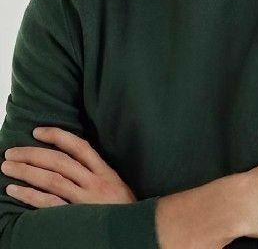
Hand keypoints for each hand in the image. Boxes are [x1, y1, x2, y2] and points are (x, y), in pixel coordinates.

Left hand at [1, 126, 136, 207]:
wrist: (139, 231)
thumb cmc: (126, 210)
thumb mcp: (116, 185)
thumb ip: (98, 172)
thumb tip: (72, 160)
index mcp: (105, 171)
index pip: (79, 146)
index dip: (57, 135)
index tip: (37, 131)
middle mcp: (94, 182)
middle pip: (59, 161)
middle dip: (32, 154)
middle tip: (11, 151)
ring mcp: (85, 200)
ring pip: (51, 179)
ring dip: (26, 171)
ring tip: (8, 167)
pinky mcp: (76, 217)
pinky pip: (49, 204)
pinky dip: (30, 196)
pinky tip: (14, 191)